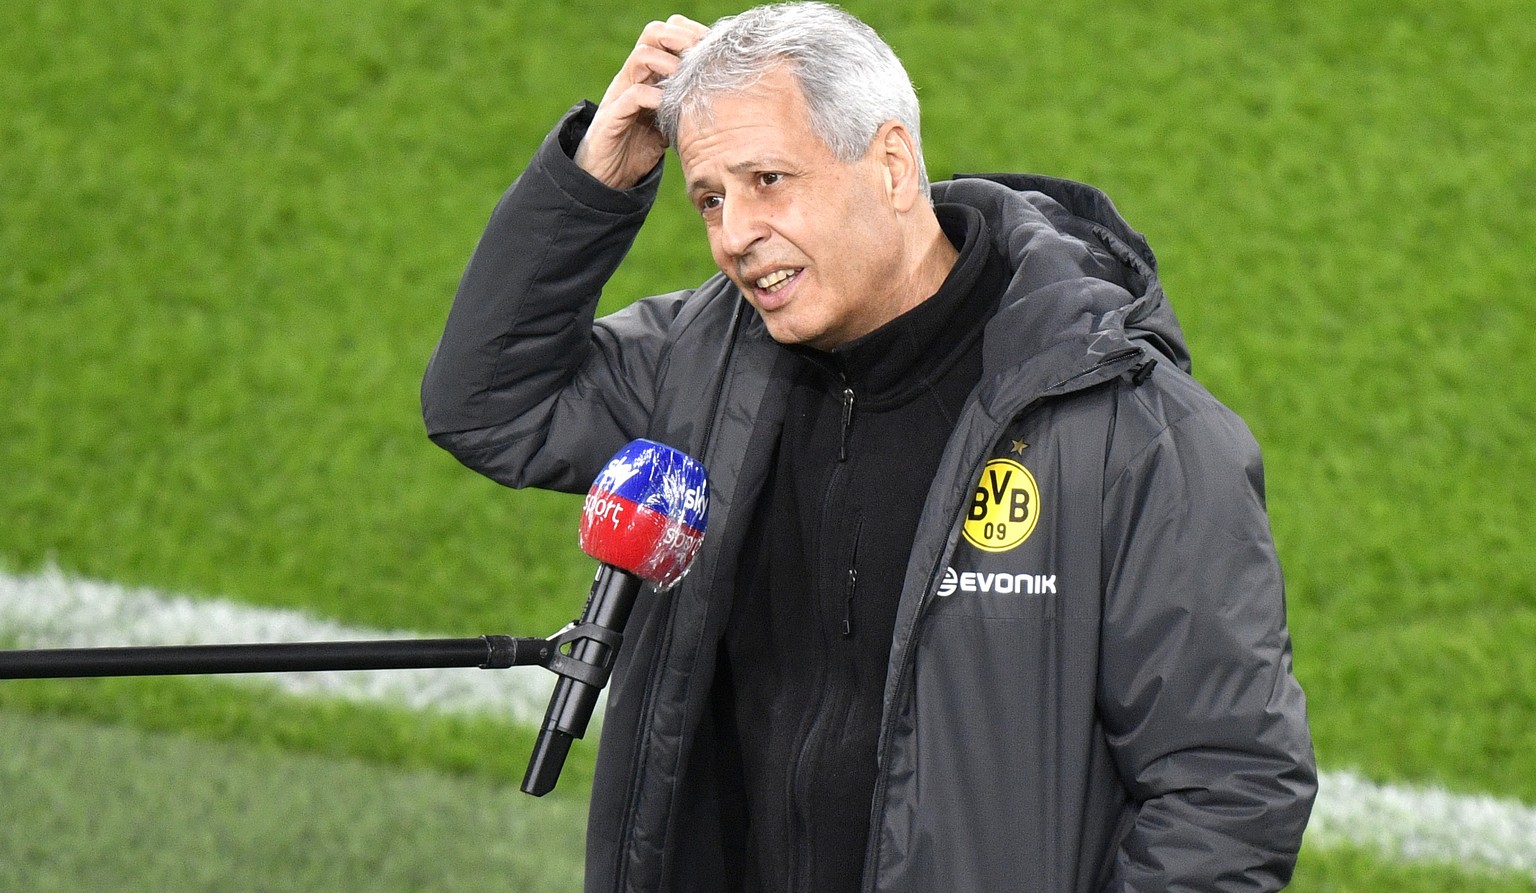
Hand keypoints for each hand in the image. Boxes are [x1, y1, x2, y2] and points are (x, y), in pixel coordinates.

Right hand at [576, 15, 708, 189]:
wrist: (605, 178)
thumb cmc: (637, 149)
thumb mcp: (666, 123)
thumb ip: (682, 106)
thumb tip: (715, 99)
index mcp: (646, 74)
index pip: (664, 34)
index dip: (687, 32)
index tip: (710, 46)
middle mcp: (632, 78)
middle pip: (652, 34)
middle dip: (680, 39)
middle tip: (699, 56)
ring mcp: (620, 94)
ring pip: (641, 57)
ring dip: (668, 64)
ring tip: (684, 80)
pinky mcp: (613, 118)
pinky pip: (632, 96)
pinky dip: (653, 97)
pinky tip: (668, 106)